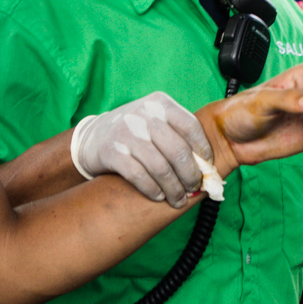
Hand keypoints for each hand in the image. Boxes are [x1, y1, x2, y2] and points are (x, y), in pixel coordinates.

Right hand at [71, 92, 212, 207]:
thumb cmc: (136, 132)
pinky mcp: (111, 151)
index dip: (203, 151)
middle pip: (178, 151)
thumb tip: (208, 167)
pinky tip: (159, 197)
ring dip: (174, 189)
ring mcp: (125, 132)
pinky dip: (153, 190)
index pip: (190, 126)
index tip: (208, 168)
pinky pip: (139, 176)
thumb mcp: (156, 121)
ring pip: (160, 168)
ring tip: (179, 200)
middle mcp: (143, 114)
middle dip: (190, 175)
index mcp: (160, 103)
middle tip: (194, 189)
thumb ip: (178, 135)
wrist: (94, 136)